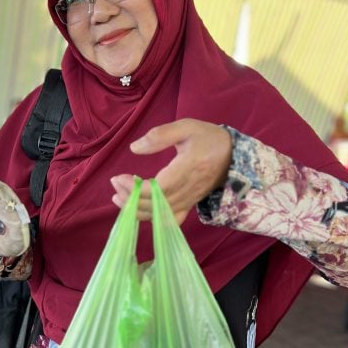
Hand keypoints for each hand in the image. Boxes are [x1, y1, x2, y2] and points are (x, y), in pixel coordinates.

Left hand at [111, 119, 231, 223]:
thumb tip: (134, 148)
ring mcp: (189, 200)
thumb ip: (160, 136)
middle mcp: (188, 190)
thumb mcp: (186, 127)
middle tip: (114, 185)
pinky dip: (152, 219)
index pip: (157, 188)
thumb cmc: (208, 138)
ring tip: (119, 198)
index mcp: (187, 169)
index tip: (117, 178)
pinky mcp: (189, 205)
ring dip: (137, 210)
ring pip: (160, 215)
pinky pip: (170, 220)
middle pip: (155, 205)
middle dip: (130, 198)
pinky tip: (139, 211)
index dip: (134, 188)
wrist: (232, 155)